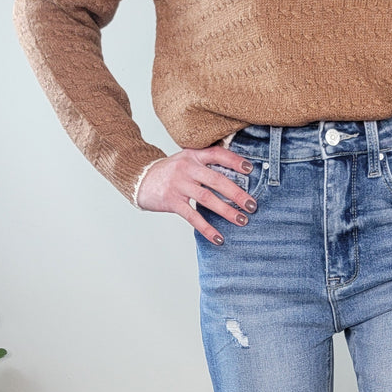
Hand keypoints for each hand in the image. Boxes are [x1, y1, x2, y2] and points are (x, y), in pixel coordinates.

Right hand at [136, 146, 257, 243]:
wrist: (140, 178)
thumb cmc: (170, 172)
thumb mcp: (186, 161)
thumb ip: (206, 165)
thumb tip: (236, 175)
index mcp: (193, 155)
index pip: (217, 154)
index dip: (234, 160)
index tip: (250, 169)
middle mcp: (187, 168)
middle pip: (216, 179)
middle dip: (236, 193)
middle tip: (252, 205)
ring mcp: (179, 184)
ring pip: (207, 198)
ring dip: (226, 210)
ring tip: (242, 220)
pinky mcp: (172, 201)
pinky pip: (192, 216)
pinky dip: (207, 228)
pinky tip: (218, 238)